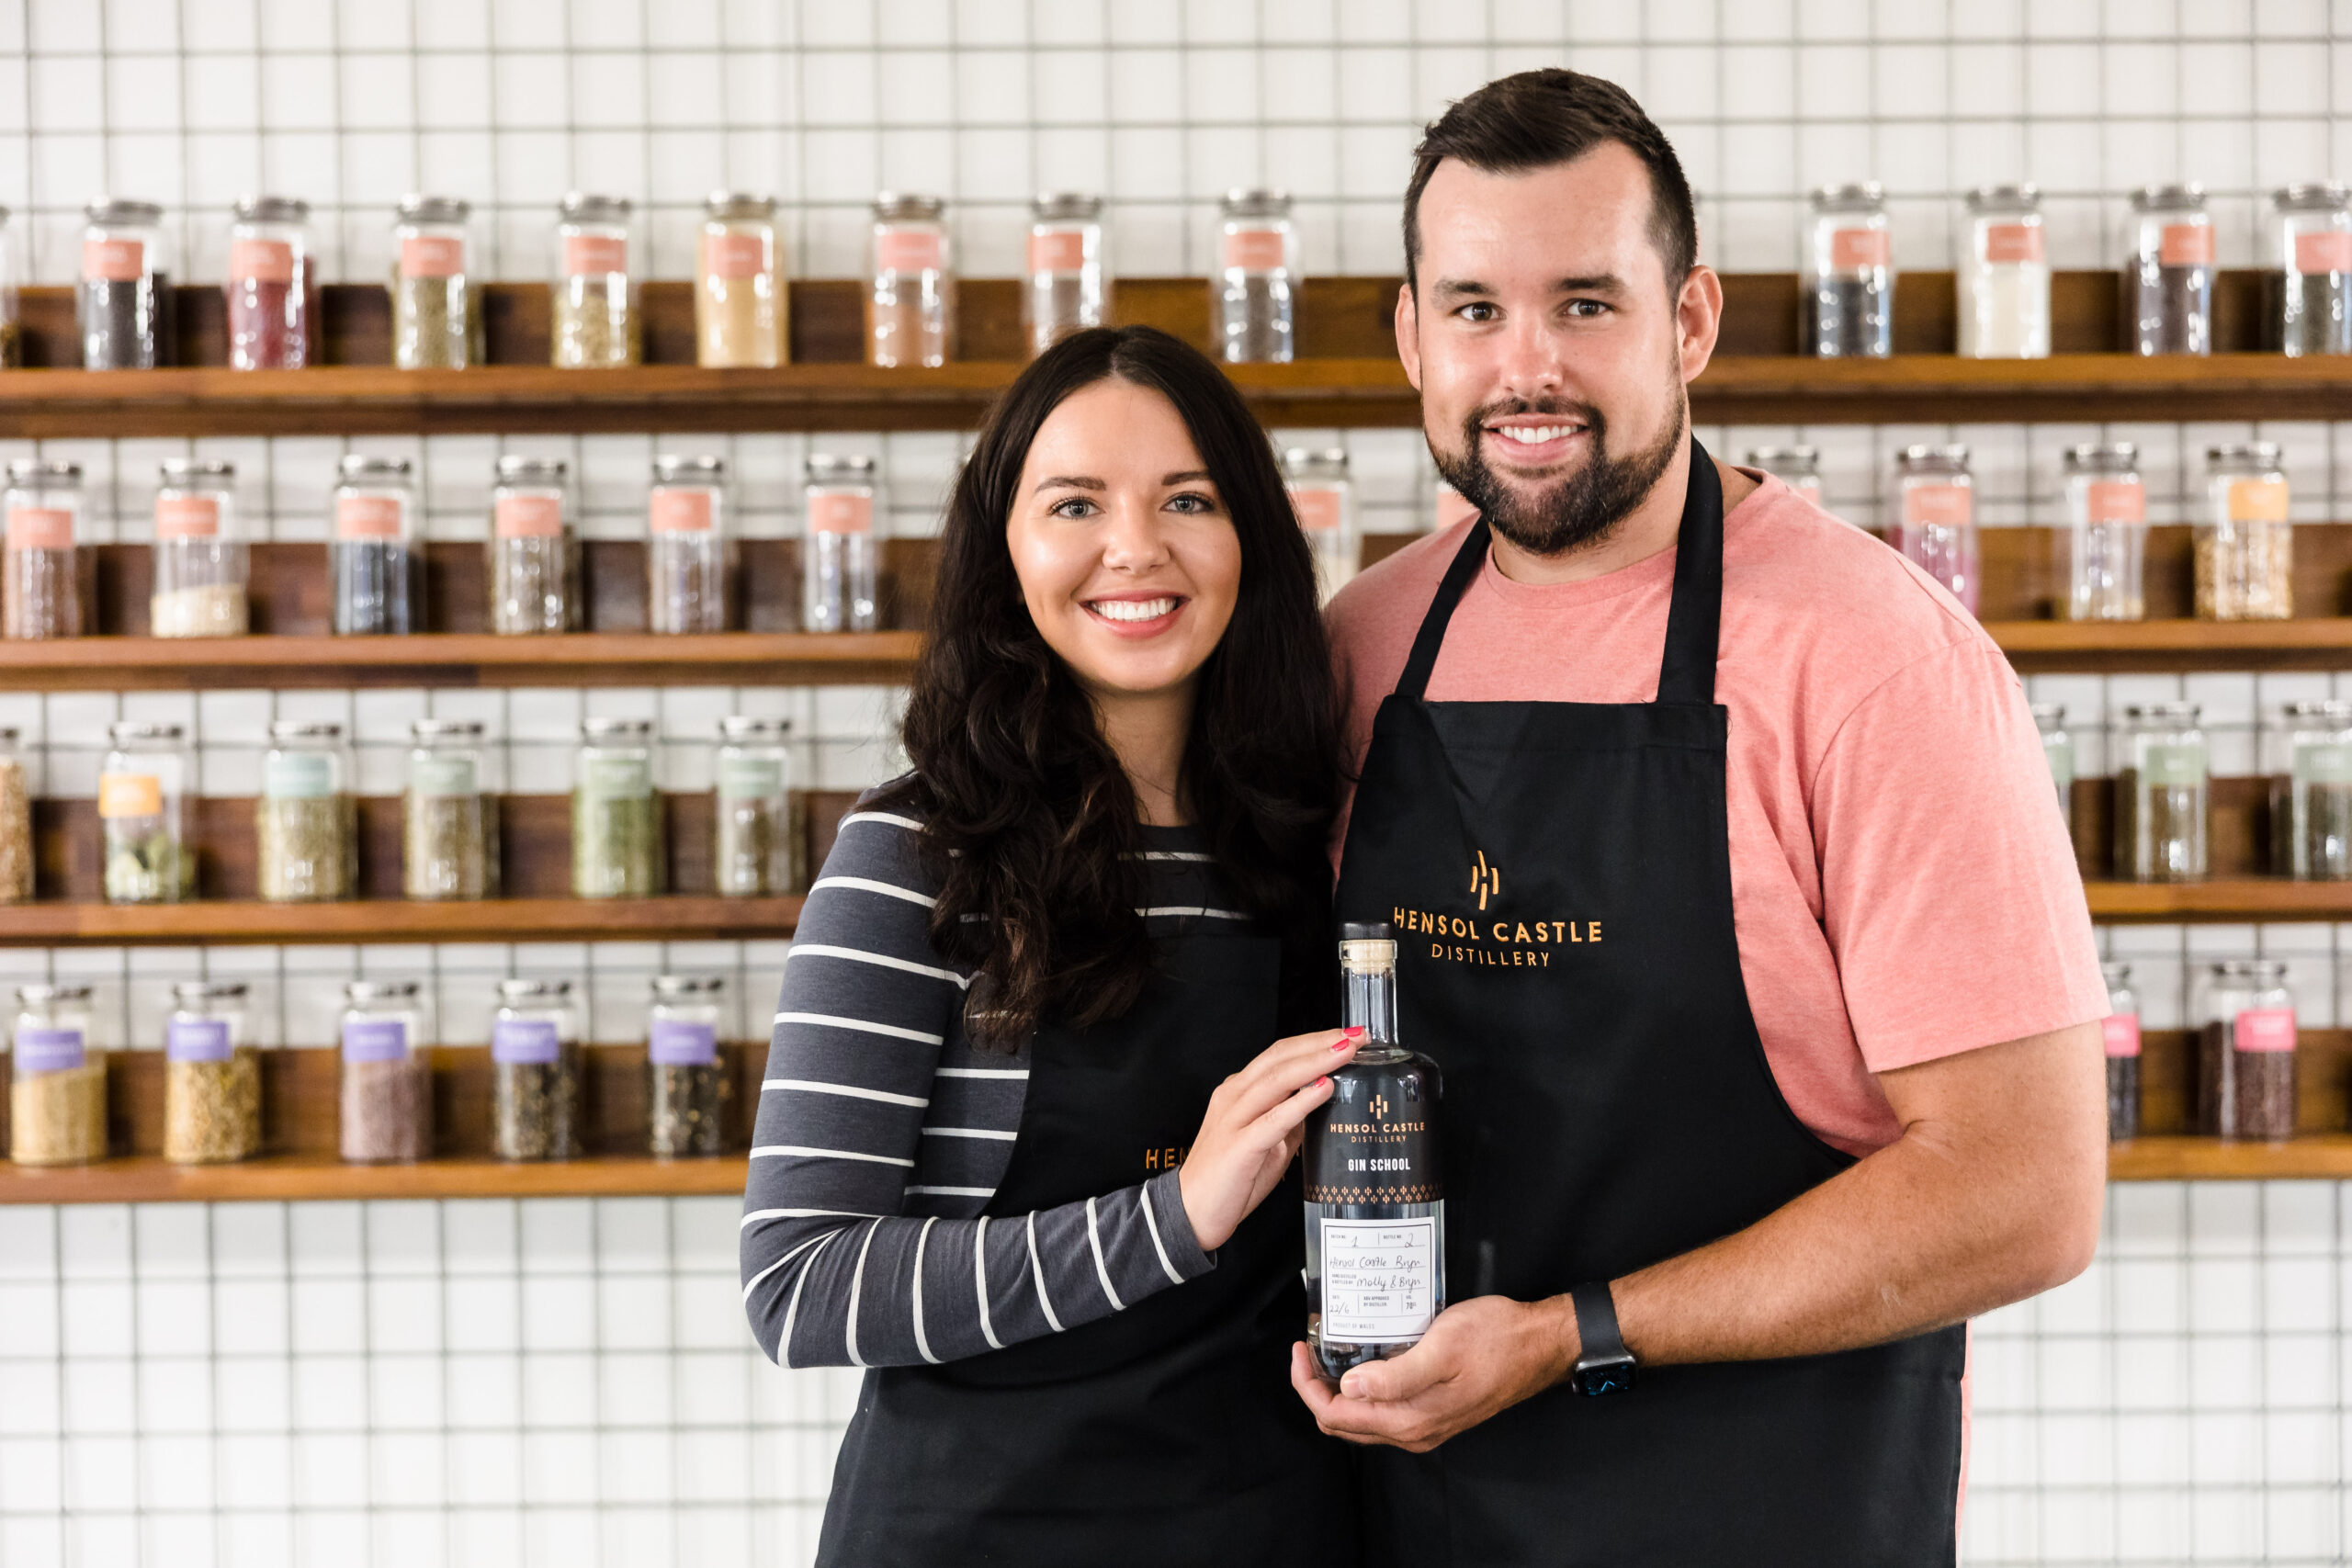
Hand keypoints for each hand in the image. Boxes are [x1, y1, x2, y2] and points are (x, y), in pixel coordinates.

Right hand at [1178, 1026, 1361, 1250]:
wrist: (1190, 1213)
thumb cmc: (1228, 1181)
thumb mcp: (1267, 1144)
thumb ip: (1289, 1122)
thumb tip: (1319, 1106)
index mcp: (1238, 1092)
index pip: (1280, 1055)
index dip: (1315, 1041)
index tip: (1349, 1037)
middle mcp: (1233, 1097)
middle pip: (1280, 1057)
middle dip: (1321, 1043)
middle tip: (1358, 1035)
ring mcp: (1233, 1119)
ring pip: (1277, 1079)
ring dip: (1316, 1061)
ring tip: (1348, 1051)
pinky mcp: (1239, 1146)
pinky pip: (1274, 1119)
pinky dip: (1301, 1101)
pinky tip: (1324, 1088)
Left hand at [1288, 1294, 1577, 1451]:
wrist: (1540, 1345)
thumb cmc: (1496, 1339)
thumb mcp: (1443, 1347)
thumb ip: (1395, 1375)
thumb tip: (1350, 1389)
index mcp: (1411, 1419)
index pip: (1336, 1417)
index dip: (1308, 1386)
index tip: (1301, 1349)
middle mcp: (1415, 1431)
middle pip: (1343, 1424)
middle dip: (1316, 1389)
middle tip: (1308, 1349)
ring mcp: (1425, 1424)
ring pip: (1362, 1420)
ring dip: (1338, 1391)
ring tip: (1330, 1351)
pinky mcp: (1435, 1411)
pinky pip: (1384, 1411)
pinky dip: (1363, 1390)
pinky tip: (1364, 1359)